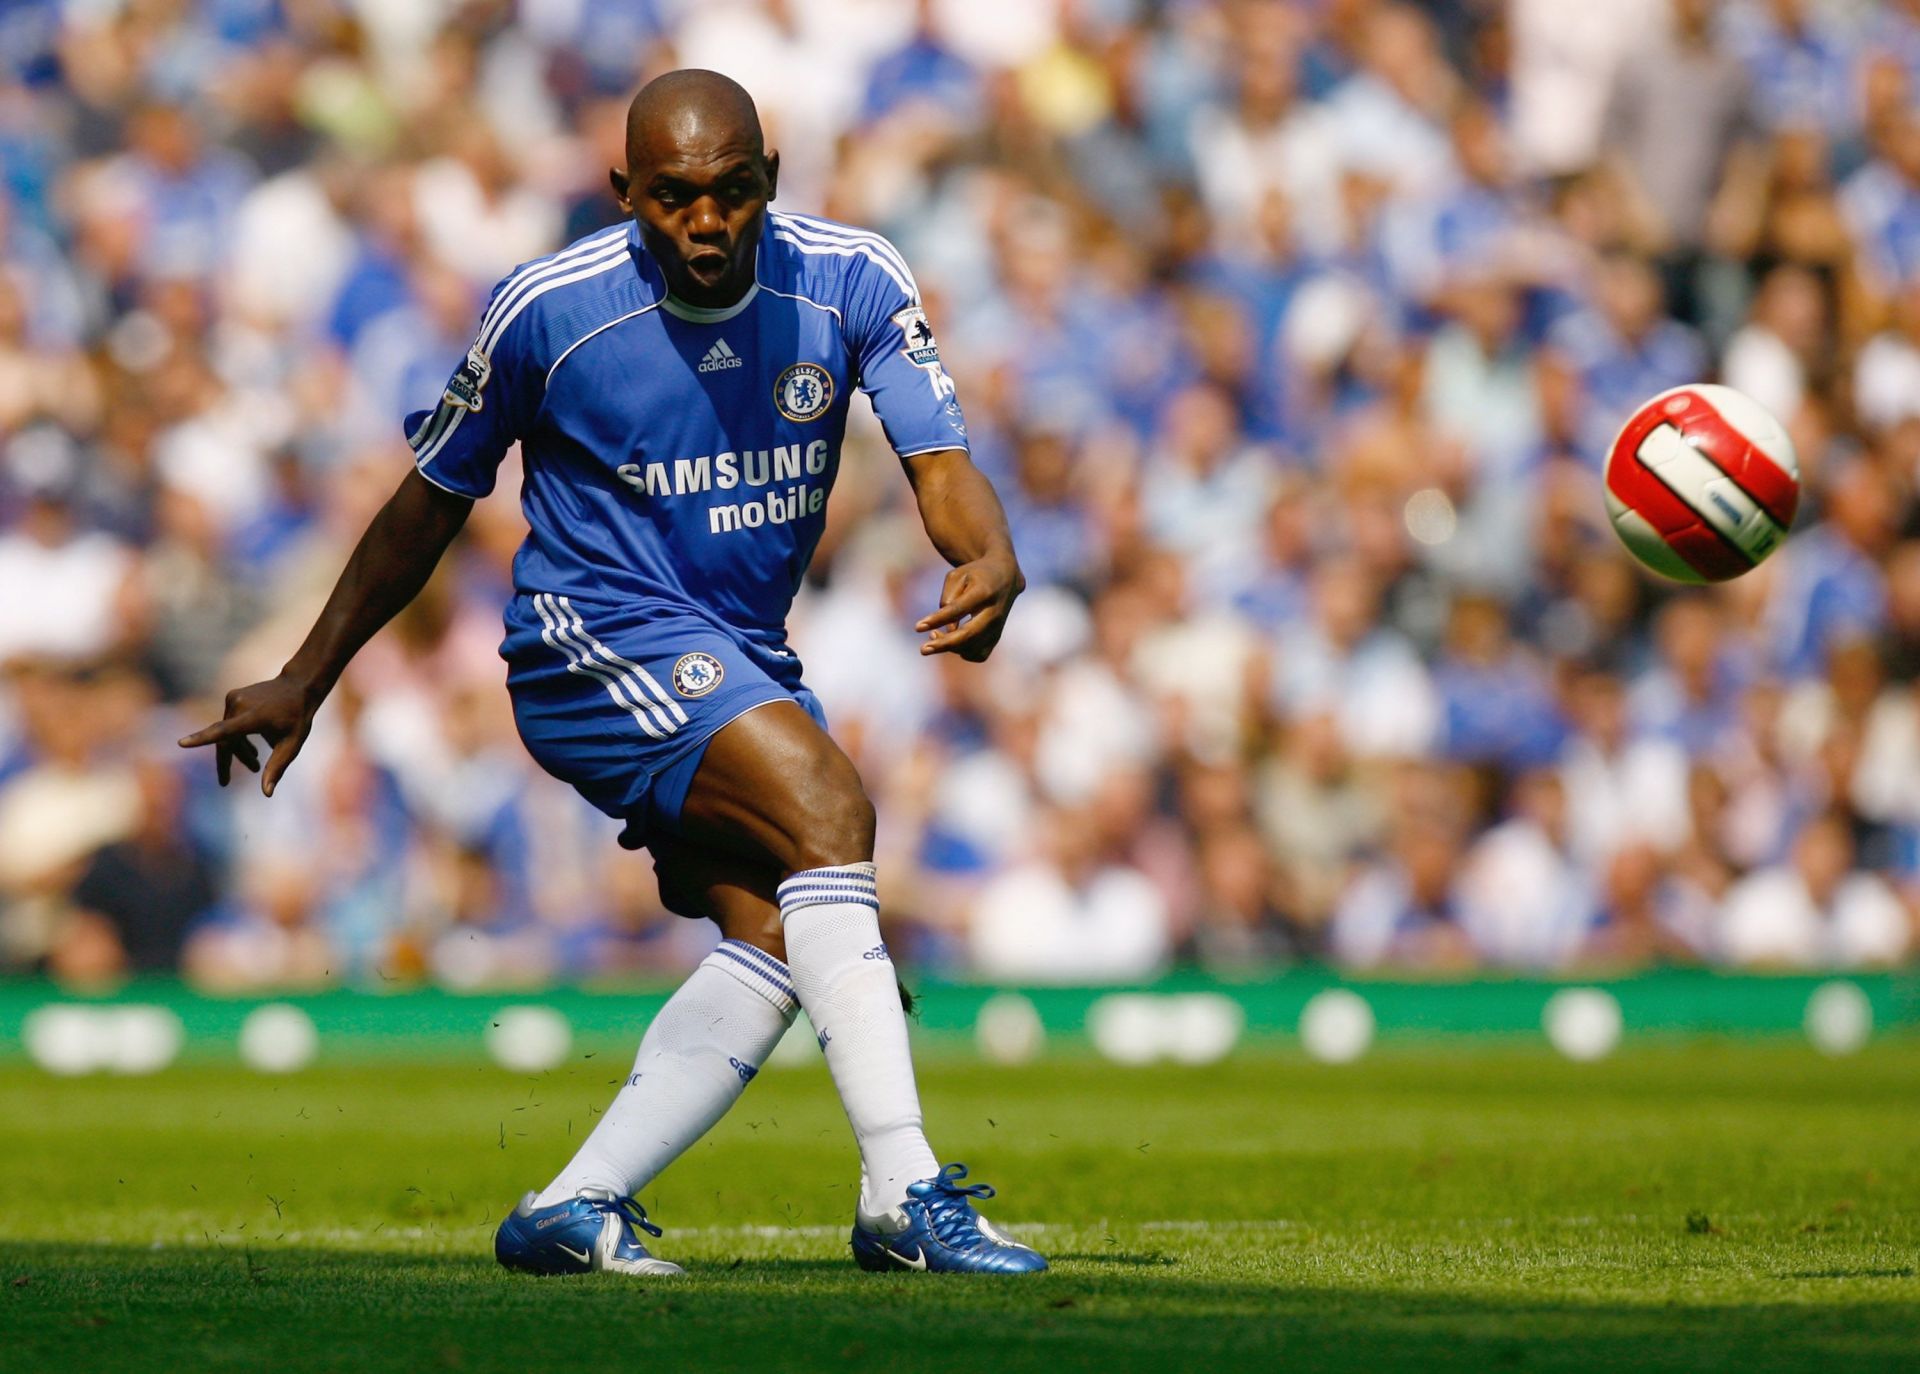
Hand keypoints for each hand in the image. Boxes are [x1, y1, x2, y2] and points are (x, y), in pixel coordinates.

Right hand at [177, 673, 322, 795]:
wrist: (298, 685)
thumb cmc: (298, 717)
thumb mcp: (292, 745)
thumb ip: (277, 767)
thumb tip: (266, 793)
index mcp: (253, 716)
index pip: (224, 730)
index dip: (202, 739)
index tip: (182, 744)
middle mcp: (240, 705)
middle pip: (225, 740)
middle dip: (227, 761)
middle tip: (225, 782)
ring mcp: (234, 698)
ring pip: (226, 732)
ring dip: (237, 750)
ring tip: (255, 765)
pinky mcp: (232, 696)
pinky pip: (229, 722)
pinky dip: (237, 737)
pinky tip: (251, 750)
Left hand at [915, 555, 1022, 661]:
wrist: (1006, 576)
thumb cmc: (975, 575)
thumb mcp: (957, 576)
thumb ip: (948, 599)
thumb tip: (948, 629)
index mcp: (983, 592)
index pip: (957, 610)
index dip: (937, 620)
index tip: (918, 627)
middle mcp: (994, 612)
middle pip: (968, 635)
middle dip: (944, 645)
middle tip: (923, 649)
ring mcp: (998, 626)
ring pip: (973, 648)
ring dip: (950, 647)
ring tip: (934, 634)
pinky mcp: (997, 636)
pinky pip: (979, 655)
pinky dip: (963, 653)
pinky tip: (951, 641)